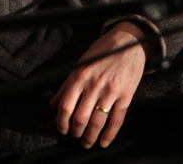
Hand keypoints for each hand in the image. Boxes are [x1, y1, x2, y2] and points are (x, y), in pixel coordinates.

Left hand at [49, 22, 149, 148]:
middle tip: (75, 136)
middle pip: (80, 117)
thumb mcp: (81, 63)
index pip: (66, 106)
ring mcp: (111, 90)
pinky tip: (104, 142)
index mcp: (80, 75)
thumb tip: (53, 103)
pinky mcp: (126, 95)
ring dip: (90, 137)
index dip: (61, 122)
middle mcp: (94, 84)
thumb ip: (66, 84)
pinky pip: (117, 119)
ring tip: (87, 142)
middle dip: (75, 132)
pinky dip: (110, 134)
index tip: (61, 129)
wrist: (129, 41)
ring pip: (98, 122)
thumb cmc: (103, 51)